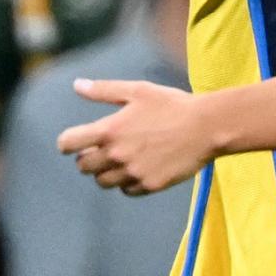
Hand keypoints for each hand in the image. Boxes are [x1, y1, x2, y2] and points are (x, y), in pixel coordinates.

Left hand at [57, 79, 210, 194]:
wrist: (207, 127)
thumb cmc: (172, 104)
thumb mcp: (138, 91)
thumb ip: (104, 90)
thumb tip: (77, 85)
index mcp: (109, 130)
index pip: (68, 144)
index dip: (68, 142)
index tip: (74, 141)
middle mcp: (117, 155)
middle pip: (83, 166)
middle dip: (88, 157)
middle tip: (104, 148)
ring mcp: (132, 173)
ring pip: (103, 181)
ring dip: (107, 171)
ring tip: (124, 158)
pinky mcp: (149, 185)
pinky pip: (126, 190)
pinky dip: (128, 182)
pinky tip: (140, 167)